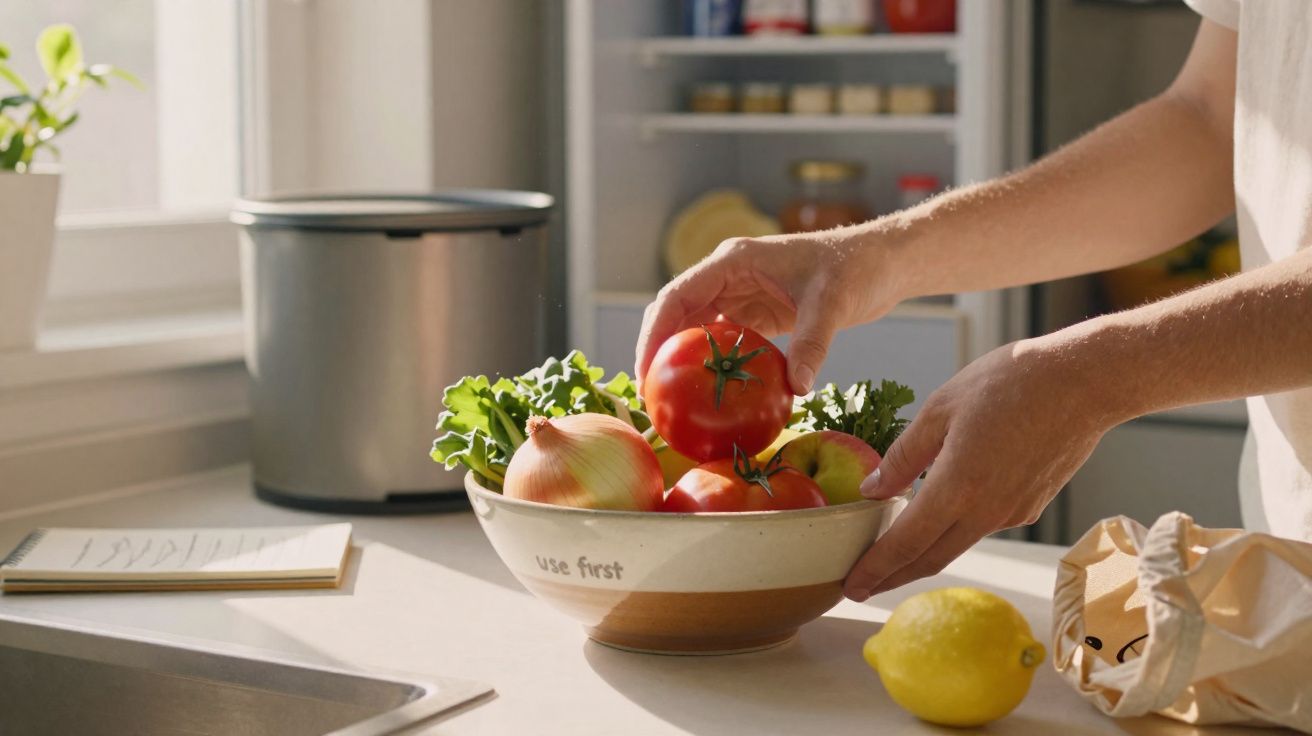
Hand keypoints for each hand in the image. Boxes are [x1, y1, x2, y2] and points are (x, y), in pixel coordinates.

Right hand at [635, 230, 903, 393]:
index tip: (645, 371)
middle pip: (677, 315)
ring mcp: (740, 295)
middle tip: (652, 398)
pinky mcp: (756, 314)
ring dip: (682, 362)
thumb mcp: (834, 304)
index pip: (677, 297)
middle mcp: (729, 277)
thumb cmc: (857, 268)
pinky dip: (714, 366)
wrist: (883, 262)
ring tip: (671, 403)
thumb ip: (813, 342)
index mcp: (734, 262)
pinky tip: (711, 396)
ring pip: (696, 331)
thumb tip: (798, 387)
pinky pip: (724, 343)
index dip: (654, 334)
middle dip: (658, 353)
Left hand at [843, 337, 1117, 600]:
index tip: (850, 587)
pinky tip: (939, 516)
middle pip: (930, 559)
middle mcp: (987, 511)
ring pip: (956, 544)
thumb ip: (904, 454)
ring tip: (890, 556)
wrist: (1086, 382)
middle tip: (859, 587)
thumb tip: (873, 489)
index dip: (875, 569)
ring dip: (921, 555)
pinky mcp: (1031, 506)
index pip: (905, 543)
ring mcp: (1013, 513)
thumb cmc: (1011, 382)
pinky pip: (982, 525)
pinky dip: (953, 530)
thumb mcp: (941, 407)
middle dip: (891, 577)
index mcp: (958, 487)